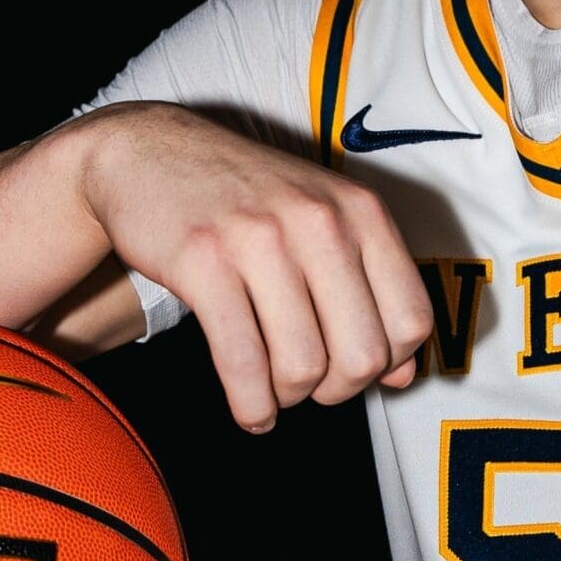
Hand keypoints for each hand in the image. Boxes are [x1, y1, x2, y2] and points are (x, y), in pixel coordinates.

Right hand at [82, 104, 434, 432]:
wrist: (148, 150)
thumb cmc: (246, 197)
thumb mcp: (325, 222)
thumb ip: (372, 290)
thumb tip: (404, 376)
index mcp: (362, 211)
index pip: (412, 320)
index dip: (387, 363)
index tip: (352, 366)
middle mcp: (320, 221)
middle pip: (362, 355)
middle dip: (338, 390)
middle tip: (310, 385)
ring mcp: (261, 239)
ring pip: (303, 367)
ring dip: (288, 398)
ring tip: (273, 390)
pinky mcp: (203, 262)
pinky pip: (243, 363)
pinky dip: (251, 405)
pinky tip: (250, 410)